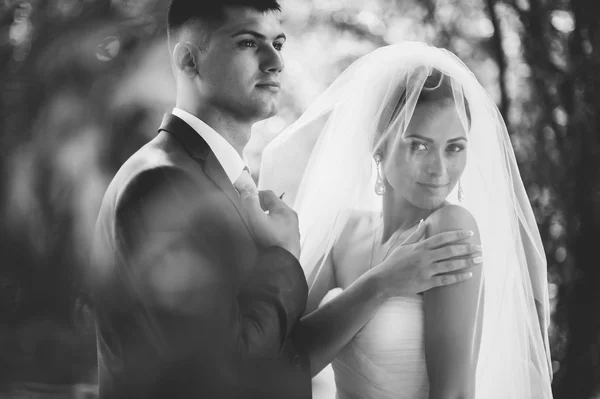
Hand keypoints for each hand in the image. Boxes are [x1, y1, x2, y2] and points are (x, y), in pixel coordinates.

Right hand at [240, 190, 300, 258]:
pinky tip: (264, 238)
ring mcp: (293, 230)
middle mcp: (291, 218)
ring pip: (277, 218)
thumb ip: (250, 203)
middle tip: (249, 213)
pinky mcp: (292, 241)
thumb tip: (246, 190)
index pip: (268, 194)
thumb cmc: (272, 242)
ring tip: (255, 226)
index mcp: (285, 210)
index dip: (255, 195)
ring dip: (266, 219)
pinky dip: (271, 229)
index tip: (245, 201)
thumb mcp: (256, 220)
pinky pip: (280, 229)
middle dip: (260, 207)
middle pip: (274, 206)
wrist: (283, 265)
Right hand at [367, 220, 481, 297]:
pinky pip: (446, 280)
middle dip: (467, 248)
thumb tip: (423, 222)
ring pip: (451, 265)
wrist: (383, 281)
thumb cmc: (393, 263)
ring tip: (479, 260)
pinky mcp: (426, 283)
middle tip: (480, 248)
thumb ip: (415, 234)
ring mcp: (426, 270)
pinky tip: (468, 275)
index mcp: (420, 246)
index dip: (457, 234)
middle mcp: (424, 257)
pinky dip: (458, 277)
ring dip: (467, 262)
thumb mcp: (403, 246)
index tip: (470, 233)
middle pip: (450, 251)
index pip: (443, 237)